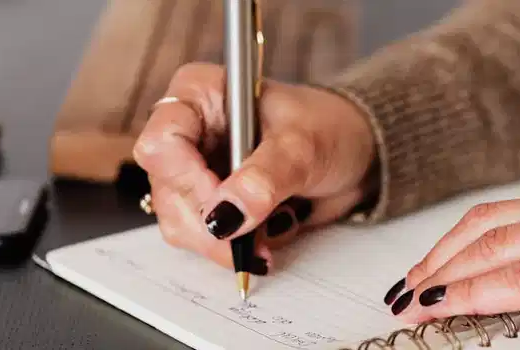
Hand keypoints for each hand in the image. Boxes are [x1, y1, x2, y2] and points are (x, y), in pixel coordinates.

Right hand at [133, 62, 375, 271]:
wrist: (357, 153)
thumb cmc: (330, 129)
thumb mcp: (302, 147)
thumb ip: (264, 178)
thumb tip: (226, 216)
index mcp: (200, 95)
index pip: (162, 142)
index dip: (189, 181)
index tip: (226, 207)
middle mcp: (190, 131)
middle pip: (168, 191)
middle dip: (211, 224)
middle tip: (250, 236)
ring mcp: (198, 170)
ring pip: (180, 222)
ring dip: (225, 241)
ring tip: (271, 230)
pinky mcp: (213, 203)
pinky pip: (204, 239)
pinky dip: (236, 247)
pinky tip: (268, 233)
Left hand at [385, 170, 519, 338]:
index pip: (508, 215)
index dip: (459, 242)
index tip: (433, 266)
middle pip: (489, 223)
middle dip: (439, 255)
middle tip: (408, 283)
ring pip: (497, 246)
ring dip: (446, 272)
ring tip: (414, 297)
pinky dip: (479, 290)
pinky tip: (450, 304)